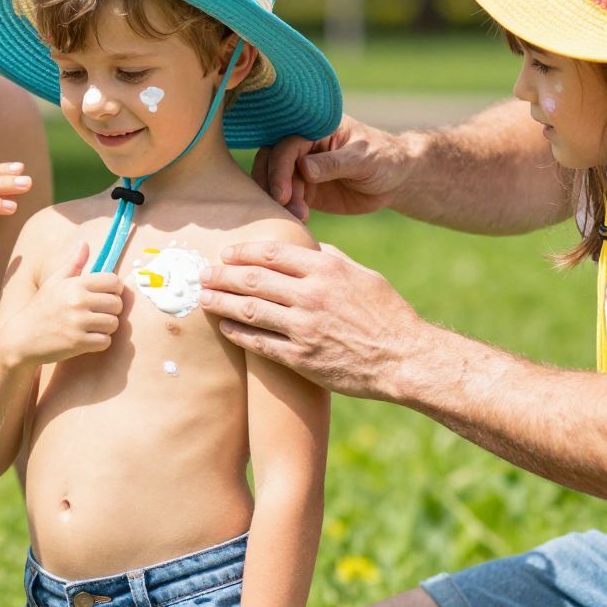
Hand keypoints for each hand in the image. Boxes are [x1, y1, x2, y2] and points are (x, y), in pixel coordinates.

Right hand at [1, 242, 123, 367]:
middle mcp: (77, 301)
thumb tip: (84, 243)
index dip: (114, 289)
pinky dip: (99, 342)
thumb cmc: (41, 308)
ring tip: (93, 326)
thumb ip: (73, 263)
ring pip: (113, 323)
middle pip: (117, 304)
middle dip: (112, 310)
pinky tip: (88, 339)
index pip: (113, 281)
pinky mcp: (78, 343)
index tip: (106, 295)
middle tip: (99, 313)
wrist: (22, 337)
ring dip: (106, 327)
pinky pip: (105, 342)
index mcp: (74, 284)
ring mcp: (78, 323)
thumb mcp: (54, 282)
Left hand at [199, 241, 432, 401]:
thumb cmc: (388, 314)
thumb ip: (333, 260)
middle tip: (201, 275)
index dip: (243, 252)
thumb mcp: (364, 276)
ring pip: (250, 309)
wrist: (405, 358)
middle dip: (221, 276)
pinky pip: (260, 343)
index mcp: (326, 269)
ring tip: (203, 299)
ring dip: (221, 303)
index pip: (272, 253)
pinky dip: (238, 333)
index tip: (225, 254)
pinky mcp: (301, 358)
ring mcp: (304, 327)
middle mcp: (311, 294)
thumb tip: (310, 248)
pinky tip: (225, 328)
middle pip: (253, 279)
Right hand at [249, 115, 410, 220]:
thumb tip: (303, 168)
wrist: (395, 181)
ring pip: (275, 180)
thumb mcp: (364, 159)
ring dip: (280, 200)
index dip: (280, 168)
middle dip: (273, 184)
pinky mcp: (304, 188)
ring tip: (300, 217)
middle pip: (271, 159)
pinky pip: (286, 198)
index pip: (287, 144)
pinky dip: (287, 209)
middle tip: (284, 206)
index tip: (282, 194)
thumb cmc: (385, 160)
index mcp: (316, 128)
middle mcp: (303, 145)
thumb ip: (334, 163)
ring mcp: (301, 167)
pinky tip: (301, 221)